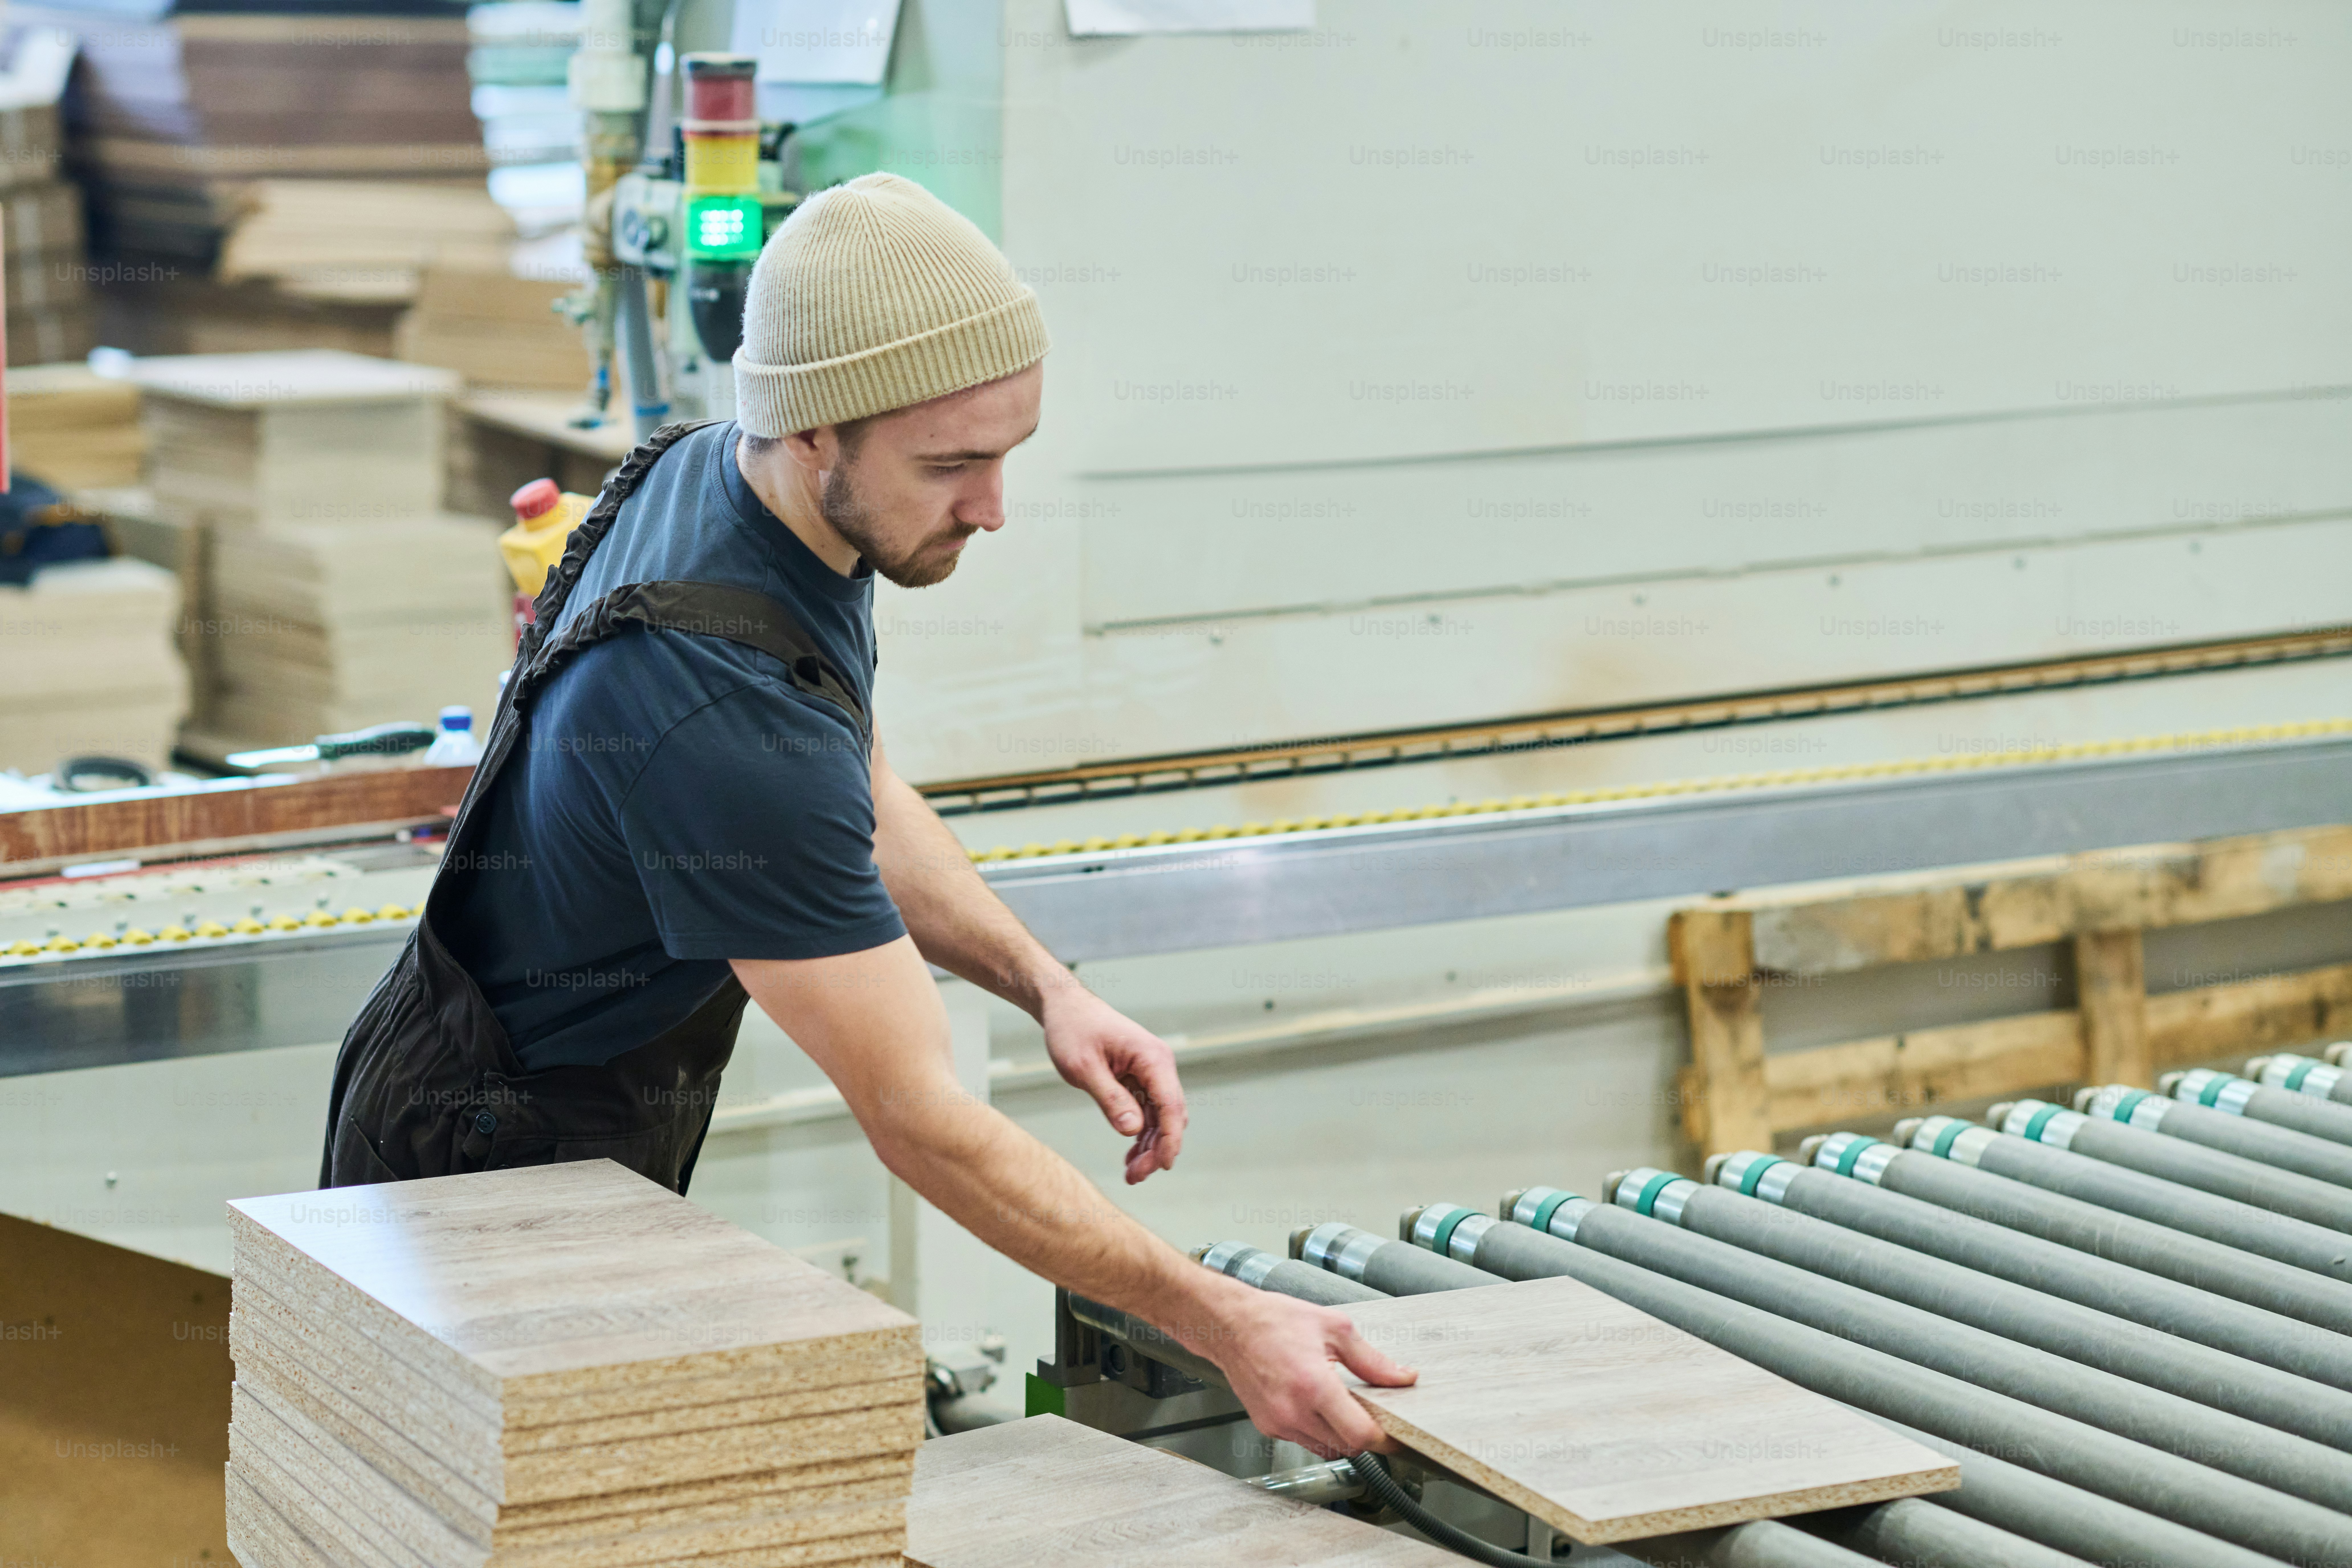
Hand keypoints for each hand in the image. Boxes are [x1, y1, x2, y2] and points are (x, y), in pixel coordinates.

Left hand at [1041, 986, 1187, 1183]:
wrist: (1065, 1008)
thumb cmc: (1072, 1031)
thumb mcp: (1084, 1067)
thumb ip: (1110, 1099)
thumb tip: (1133, 1130)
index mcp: (1152, 1058)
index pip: (1171, 1105)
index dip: (1170, 1139)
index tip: (1163, 1166)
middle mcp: (1159, 1065)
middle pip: (1169, 1116)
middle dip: (1157, 1149)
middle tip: (1134, 1177)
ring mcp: (1151, 1073)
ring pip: (1160, 1118)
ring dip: (1149, 1146)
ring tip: (1131, 1174)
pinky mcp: (1140, 1079)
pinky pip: (1148, 1112)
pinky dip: (1141, 1134)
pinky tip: (1130, 1155)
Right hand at [1207, 1287, 1417, 1459]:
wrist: (1230, 1325)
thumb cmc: (1276, 1321)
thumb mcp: (1334, 1328)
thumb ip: (1371, 1361)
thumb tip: (1403, 1377)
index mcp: (1314, 1385)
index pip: (1360, 1435)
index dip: (1384, 1439)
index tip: (1395, 1434)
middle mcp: (1293, 1411)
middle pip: (1347, 1447)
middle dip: (1363, 1434)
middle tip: (1368, 1410)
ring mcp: (1278, 1422)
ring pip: (1326, 1448)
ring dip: (1339, 1434)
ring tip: (1337, 1402)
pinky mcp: (1267, 1426)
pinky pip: (1303, 1440)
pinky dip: (1316, 1429)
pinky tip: (1312, 1403)